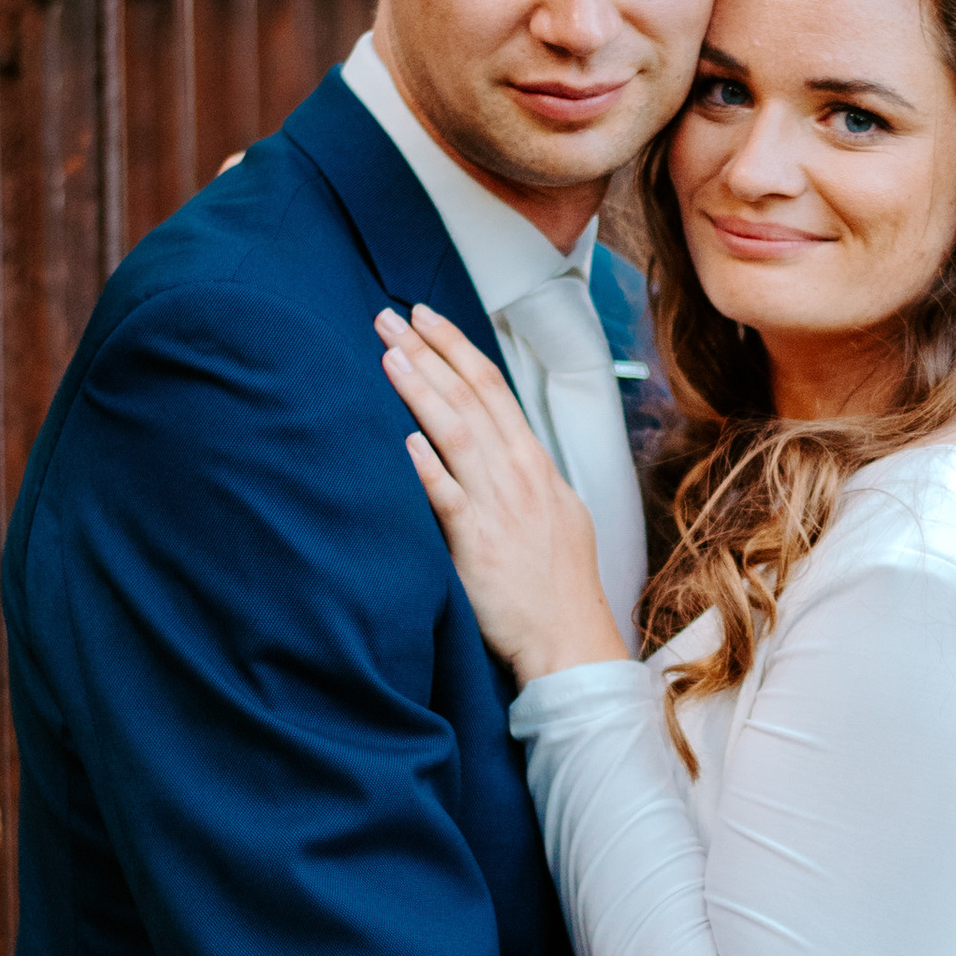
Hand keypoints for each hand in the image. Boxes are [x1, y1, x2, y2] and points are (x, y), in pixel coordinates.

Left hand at [376, 306, 628, 684]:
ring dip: (421, 389)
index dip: (455, 347)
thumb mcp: (557, 513)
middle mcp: (518, 475)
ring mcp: (499, 508)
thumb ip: (526, 477)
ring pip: (456, 434)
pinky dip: (428, 466)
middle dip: (429, 351)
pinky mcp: (479, 545)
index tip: (423, 317)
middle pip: (470, 397)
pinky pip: (449, 498)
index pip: (492, 388)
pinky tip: (404, 438)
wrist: (568, 639)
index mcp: (534, 463)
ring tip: (387, 354)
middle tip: (388, 316)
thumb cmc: (557, 583)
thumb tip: (502, 446)